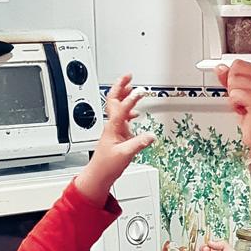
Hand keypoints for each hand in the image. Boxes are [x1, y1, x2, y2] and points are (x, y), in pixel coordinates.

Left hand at [76, 74, 156, 204]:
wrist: (98, 175)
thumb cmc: (107, 165)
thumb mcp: (125, 154)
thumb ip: (138, 144)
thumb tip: (151, 135)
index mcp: (113, 127)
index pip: (122, 107)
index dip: (131, 99)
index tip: (140, 91)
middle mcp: (112, 125)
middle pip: (114, 100)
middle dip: (121, 86)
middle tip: (129, 76)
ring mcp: (114, 129)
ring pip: (117, 106)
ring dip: (123, 95)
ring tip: (131, 87)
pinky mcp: (116, 134)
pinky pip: (122, 117)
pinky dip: (128, 110)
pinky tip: (136, 113)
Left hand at [215, 28, 250, 154]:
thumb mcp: (241, 94)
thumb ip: (230, 79)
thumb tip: (220, 67)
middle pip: (236, 66)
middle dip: (233, 83)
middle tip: (244, 98)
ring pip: (232, 80)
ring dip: (233, 95)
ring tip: (245, 105)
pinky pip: (233, 93)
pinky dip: (234, 104)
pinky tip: (246, 110)